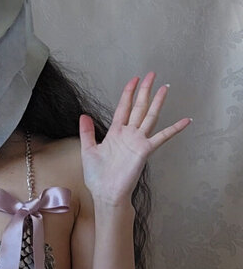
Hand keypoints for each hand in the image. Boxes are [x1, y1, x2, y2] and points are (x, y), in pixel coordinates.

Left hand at [79, 73, 190, 204]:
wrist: (106, 193)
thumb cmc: (97, 176)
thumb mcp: (87, 150)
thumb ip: (87, 132)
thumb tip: (83, 115)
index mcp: (115, 133)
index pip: (123, 108)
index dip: (128, 93)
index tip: (134, 79)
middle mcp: (128, 134)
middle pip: (138, 107)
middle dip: (144, 90)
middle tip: (151, 74)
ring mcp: (138, 141)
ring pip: (150, 116)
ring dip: (157, 102)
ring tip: (165, 88)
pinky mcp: (145, 150)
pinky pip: (162, 137)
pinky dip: (174, 128)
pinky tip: (186, 120)